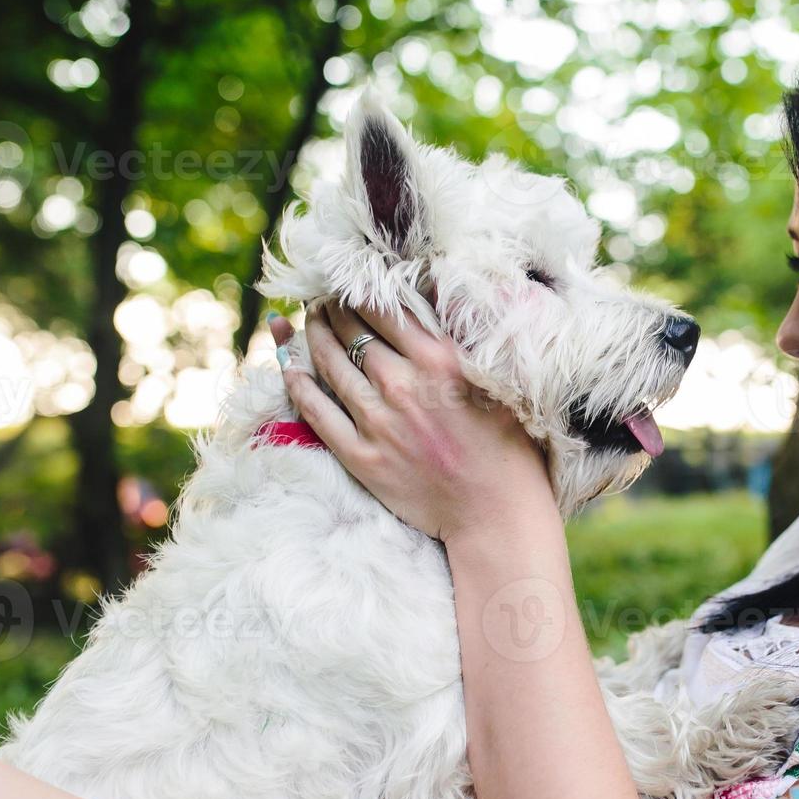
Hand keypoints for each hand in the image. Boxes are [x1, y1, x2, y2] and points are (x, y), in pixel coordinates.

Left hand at [269, 301, 554, 543]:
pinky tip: (290, 368)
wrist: (496, 513)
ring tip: (310, 323)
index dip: (361, 292)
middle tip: (326, 300)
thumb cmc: (508, 445)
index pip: (384, 310)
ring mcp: (379, 423)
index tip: (353, 285)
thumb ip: (463, 338)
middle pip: (352, 333)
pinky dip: (299, 386)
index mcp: (440, 361)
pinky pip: (318, 413)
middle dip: (334, 310)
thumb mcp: (498, 379)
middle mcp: (404, 386)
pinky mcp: (362, 457)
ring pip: (330, 366)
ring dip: (314, 338)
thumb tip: (435, 294)